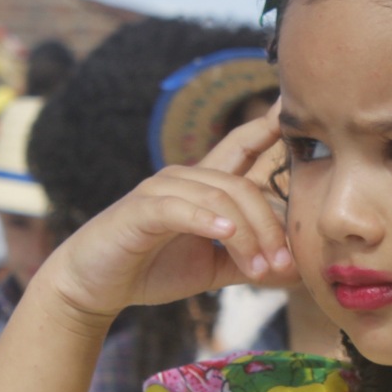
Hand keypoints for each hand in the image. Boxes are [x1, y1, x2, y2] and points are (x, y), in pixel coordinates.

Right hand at [41, 110, 296, 322]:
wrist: (94, 285)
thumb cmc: (152, 268)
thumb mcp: (212, 266)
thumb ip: (250, 261)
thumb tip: (297, 269)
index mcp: (204, 186)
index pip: (242, 146)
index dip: (269, 125)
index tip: (296, 107)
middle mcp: (184, 178)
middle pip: (243, 185)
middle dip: (270, 225)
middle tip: (283, 265)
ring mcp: (160, 190)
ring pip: (219, 197)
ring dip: (247, 235)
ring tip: (260, 269)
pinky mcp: (140, 210)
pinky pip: (180, 207)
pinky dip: (206, 219)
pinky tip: (225, 233)